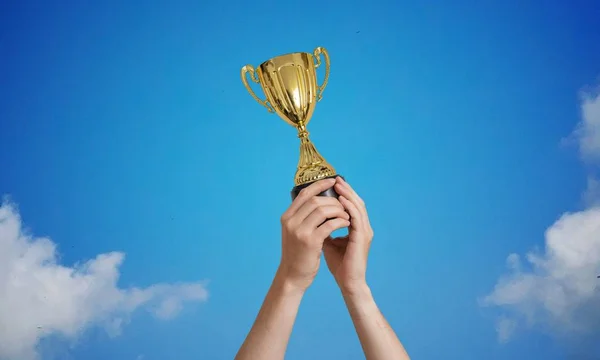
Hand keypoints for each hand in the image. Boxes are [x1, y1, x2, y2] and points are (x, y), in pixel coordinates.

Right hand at [278, 178, 350, 290]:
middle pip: (315, 200)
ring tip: (346, 215)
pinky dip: (340, 221)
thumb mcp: (294, 232)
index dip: (319, 185)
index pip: (304, 194)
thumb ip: (301, 217)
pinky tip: (346, 223)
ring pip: (323, 210)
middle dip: (333, 200)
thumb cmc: (297, 254)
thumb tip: (317, 200)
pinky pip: (329, 224)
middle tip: (343, 204)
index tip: (333, 181)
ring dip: (338, 210)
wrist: (292, 276)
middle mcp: (291, 221)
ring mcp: (300, 231)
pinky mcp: (310, 241)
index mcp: (287, 217)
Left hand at [323, 177, 373, 293]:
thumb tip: (310, 217)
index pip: (351, 205)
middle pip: (356, 202)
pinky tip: (341, 200)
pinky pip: (357, 217)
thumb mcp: (328, 242)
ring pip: (358, 207)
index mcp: (356, 228)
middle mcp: (363, 228)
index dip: (343, 193)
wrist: (347, 282)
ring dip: (348, 194)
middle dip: (346, 189)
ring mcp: (365, 232)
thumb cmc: (339, 264)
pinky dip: (349, 207)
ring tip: (338, 185)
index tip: (331, 184)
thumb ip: (323, 228)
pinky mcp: (362, 238)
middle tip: (335, 179)